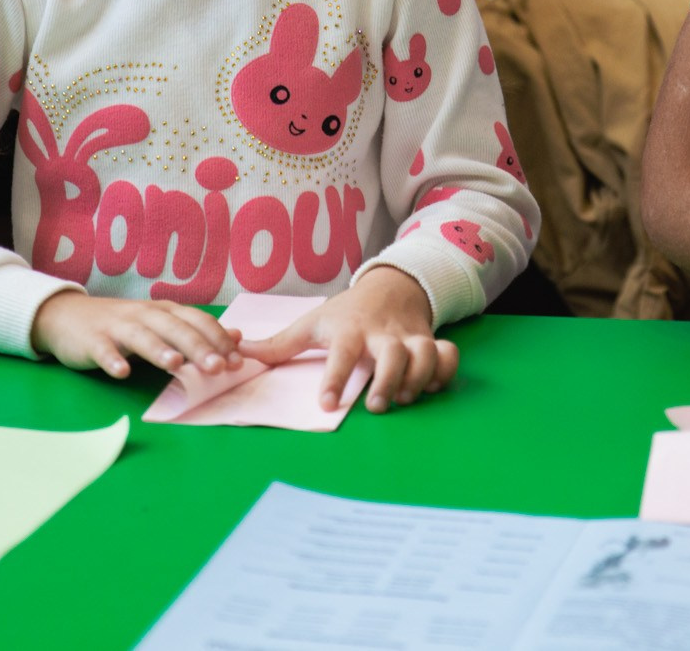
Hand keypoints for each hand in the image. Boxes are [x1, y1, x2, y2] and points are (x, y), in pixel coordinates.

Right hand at [30, 291, 241, 379]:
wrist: (67, 316)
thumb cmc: (122, 325)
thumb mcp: (162, 324)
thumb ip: (197, 331)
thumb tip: (236, 336)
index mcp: (165, 311)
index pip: (197, 321)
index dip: (218, 340)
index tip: (237, 362)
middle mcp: (145, 315)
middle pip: (175, 328)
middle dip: (197, 347)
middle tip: (217, 367)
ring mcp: (117, 327)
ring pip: (142, 337)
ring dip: (159, 350)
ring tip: (175, 365)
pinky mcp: (92, 341)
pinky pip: (104, 351)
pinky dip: (113, 360)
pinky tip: (122, 373)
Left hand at [238, 268, 457, 413]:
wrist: (390, 285)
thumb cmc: (345, 312)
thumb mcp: (313, 322)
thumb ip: (280, 344)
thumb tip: (241, 352)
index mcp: (349, 329)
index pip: (342, 353)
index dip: (335, 378)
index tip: (327, 404)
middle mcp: (382, 333)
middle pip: (393, 354)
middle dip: (388, 380)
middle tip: (375, 405)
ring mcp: (410, 337)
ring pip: (424, 354)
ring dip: (418, 378)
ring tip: (402, 399)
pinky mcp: (430, 342)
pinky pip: (448, 356)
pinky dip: (445, 371)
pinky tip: (430, 387)